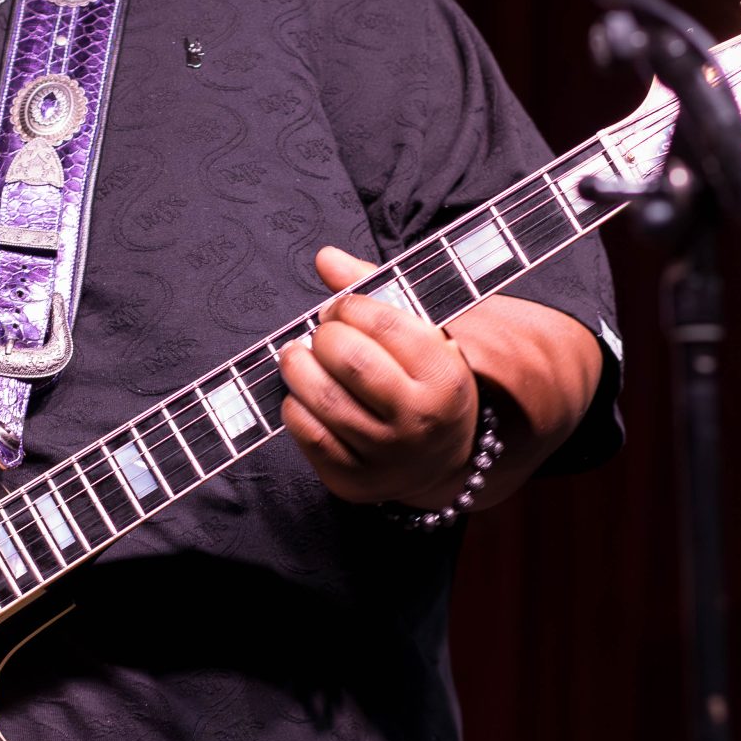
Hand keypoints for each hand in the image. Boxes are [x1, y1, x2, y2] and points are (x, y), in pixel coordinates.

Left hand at [278, 245, 479, 508]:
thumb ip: (374, 292)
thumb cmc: (423, 380)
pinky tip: (303, 395)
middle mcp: (420, 421)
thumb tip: (325, 258)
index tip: (340, 308)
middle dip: (323, 336)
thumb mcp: (419, 335)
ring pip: (321, 400)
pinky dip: (295, 407)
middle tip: (321, 333)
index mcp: (445, 377)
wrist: (442, 457)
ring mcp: (387, 457)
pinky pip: (307, 436)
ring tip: (298, 357)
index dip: (348, 306)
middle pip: (348, 361)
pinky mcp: (354, 482)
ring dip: (297, 368)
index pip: (382, 324)